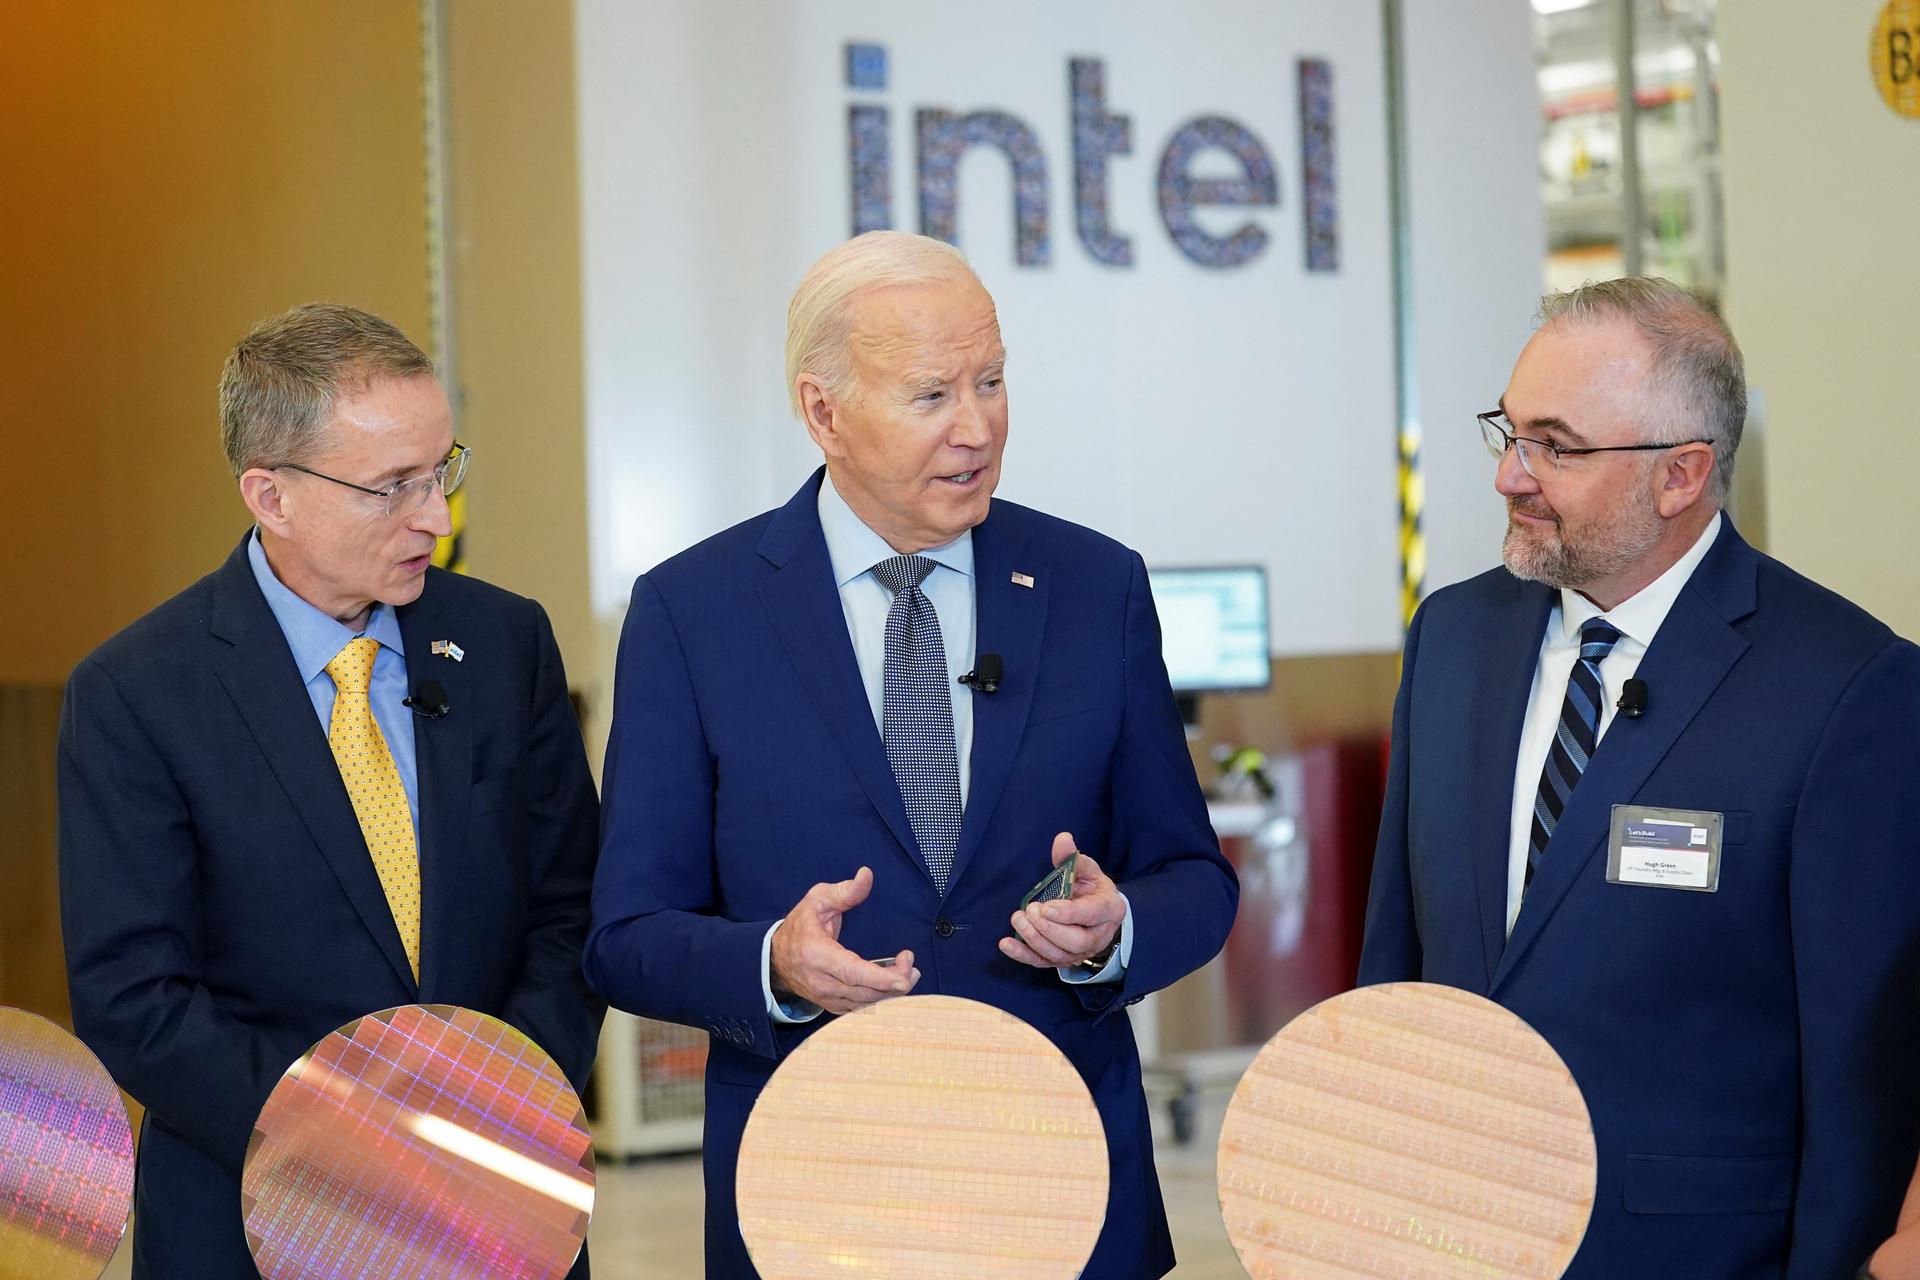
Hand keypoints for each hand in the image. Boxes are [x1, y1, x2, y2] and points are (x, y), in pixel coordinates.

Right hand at [769, 866, 918, 1013]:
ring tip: (909, 972)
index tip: (904, 976)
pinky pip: (860, 1009)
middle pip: (864, 992)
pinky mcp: (832, 1005)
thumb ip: (845, 891)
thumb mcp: (818, 900)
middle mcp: (821, 981)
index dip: (880, 978)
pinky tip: (893, 985)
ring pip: (865, 1004)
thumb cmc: (800, 926)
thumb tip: (866, 875)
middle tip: (911, 965)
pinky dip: (879, 1000)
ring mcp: (826, 997)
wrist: (777, 957)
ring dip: (891, 992)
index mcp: (817, 954)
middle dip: (895, 982)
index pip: (852, 972)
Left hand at [999, 832, 1125, 969]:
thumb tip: (1062, 839)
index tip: (1046, 906)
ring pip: (1058, 954)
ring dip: (1034, 938)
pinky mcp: (1062, 960)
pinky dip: (1022, 955)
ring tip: (1018, 918)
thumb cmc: (1092, 890)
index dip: (1068, 913)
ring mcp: (1080, 952)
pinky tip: (1006, 944)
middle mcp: (1098, 936)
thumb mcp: (1088, 870)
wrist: (1099, 914)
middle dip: (1049, 928)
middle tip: (1030, 910)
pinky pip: (1042, 962)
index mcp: (1109, 910)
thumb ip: (1073, 857)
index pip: (1090, 915)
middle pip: (1075, 941)